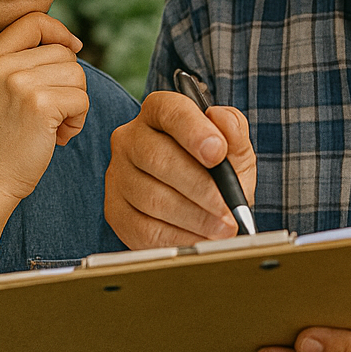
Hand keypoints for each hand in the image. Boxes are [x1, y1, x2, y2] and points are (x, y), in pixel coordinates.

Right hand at [0, 12, 89, 208]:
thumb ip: (18, 64)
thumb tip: (69, 45)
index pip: (32, 21)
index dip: (59, 32)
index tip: (74, 49)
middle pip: (63, 53)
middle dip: (68, 83)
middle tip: (52, 114)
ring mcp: (18, 82)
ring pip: (76, 75)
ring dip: (74, 104)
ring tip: (52, 128)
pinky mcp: (40, 104)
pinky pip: (81, 99)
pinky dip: (78, 121)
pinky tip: (57, 138)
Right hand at [105, 90, 255, 246]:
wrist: (201, 205)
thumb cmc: (216, 172)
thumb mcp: (234, 148)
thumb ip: (234, 130)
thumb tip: (221, 119)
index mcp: (159, 112)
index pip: (170, 111)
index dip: (194, 131)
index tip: (218, 153)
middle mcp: (131, 138)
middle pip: (158, 158)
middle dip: (200, 187)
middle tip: (228, 209)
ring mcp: (118, 175)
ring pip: (152, 198)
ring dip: (194, 217)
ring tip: (222, 228)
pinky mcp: (115, 211)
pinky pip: (144, 228)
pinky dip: (178, 238)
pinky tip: (201, 239)